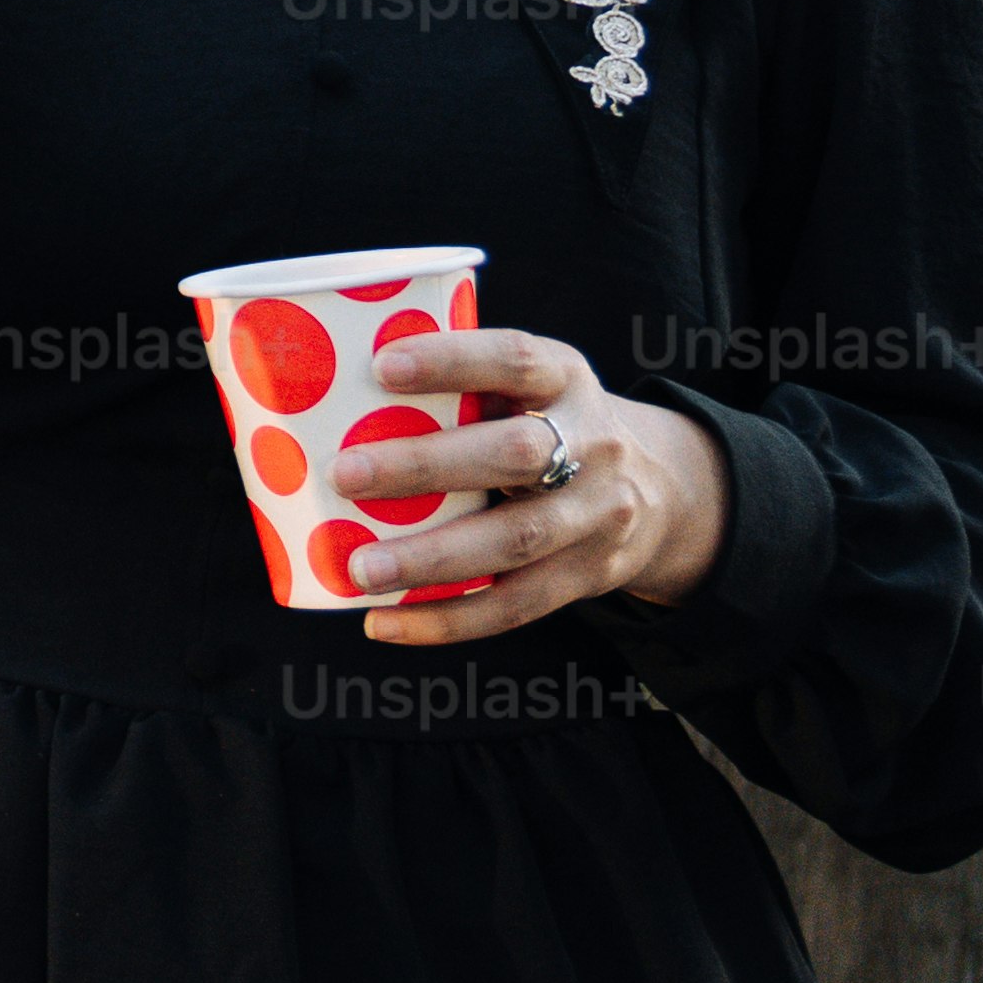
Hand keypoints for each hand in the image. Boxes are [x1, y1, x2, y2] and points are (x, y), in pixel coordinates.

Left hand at [336, 325, 734, 640]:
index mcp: (565, 378)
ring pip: (516, 541)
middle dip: (427, 465)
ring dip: (432, 559)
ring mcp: (596, 515)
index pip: (514, 359)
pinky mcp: (589, 576)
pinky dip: (448, 619)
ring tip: (359, 568)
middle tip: (344, 474)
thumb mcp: (526, 385)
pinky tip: (385, 623)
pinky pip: (516, 606)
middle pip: (516, 454)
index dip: (451, 360)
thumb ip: (458, 386)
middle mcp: (591, 444)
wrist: (658, 490)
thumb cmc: (545, 422)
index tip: (380, 367)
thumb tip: (325, 393)